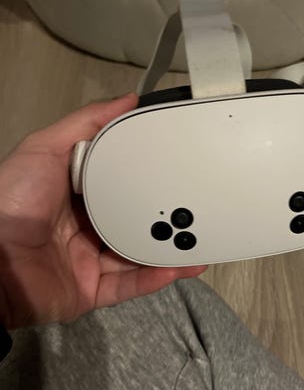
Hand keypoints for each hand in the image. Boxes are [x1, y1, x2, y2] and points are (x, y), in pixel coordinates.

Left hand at [0, 94, 206, 328]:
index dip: (152, 181)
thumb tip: (127, 100)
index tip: (180, 173)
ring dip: (170, 252)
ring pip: (140, 256)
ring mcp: (91, 260)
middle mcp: (89, 228)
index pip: (126, 187)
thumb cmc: (12, 201)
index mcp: (82, 196)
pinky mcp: (91, 290)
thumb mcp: (46, 148)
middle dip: (168, 221)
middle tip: (198, 213)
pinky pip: (128, 285)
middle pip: (137, 223)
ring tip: (199, 244)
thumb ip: (86, 124)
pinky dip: (154, 279)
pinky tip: (178, 267)